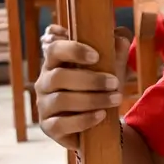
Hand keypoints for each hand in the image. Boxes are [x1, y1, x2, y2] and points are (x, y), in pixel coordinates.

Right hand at [36, 24, 131, 149]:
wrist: (100, 121)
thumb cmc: (102, 88)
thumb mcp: (112, 67)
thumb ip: (116, 50)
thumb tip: (119, 36)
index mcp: (56, 63)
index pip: (54, 49)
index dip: (73, 50)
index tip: (96, 56)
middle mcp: (45, 82)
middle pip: (59, 76)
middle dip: (91, 79)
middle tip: (115, 82)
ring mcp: (44, 105)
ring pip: (61, 99)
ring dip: (93, 99)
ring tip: (116, 99)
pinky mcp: (49, 127)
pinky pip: (60, 124)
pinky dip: (83, 120)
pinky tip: (101, 115)